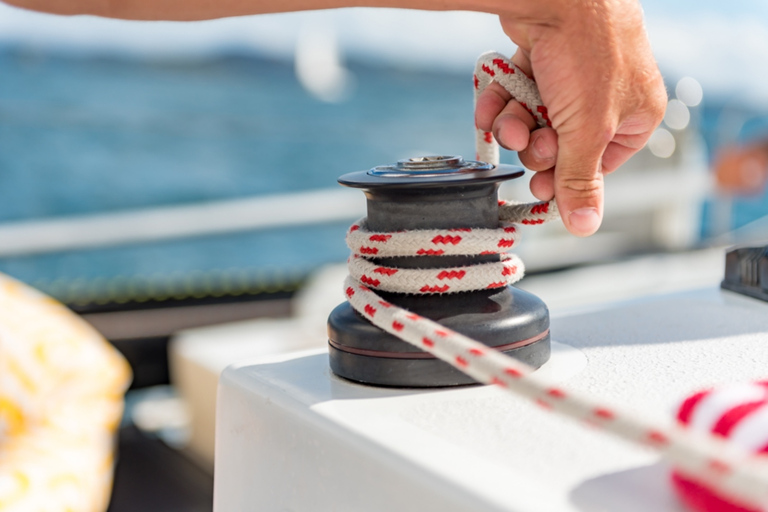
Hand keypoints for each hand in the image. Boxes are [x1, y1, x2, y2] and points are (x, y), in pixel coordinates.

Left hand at [475, 0, 665, 235]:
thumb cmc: (588, 55)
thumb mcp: (587, 131)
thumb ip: (581, 180)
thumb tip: (585, 226)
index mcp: (636, 114)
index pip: (599, 164)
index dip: (567, 176)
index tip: (541, 187)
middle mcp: (607, 95)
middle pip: (563, 145)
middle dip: (538, 147)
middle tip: (530, 142)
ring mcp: (574, 74)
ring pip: (536, 119)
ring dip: (516, 126)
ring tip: (509, 120)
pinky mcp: (543, 58)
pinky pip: (519, 94)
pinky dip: (502, 102)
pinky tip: (492, 105)